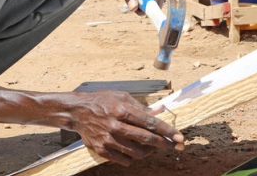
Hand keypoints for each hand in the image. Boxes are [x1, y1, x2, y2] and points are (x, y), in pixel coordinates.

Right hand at [68, 90, 183, 165]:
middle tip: (174, 146)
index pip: (151, 123)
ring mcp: (108, 139)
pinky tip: (134, 150)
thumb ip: (141, 106)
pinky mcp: (101, 150)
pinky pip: (124, 160)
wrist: (78, 111)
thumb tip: (160, 111)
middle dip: (164, 144)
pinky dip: (133, 157)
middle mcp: (116, 126)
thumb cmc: (102, 101)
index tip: (179, 137)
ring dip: (148, 152)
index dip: (167, 131)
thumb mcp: (122, 96)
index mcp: (123, 110)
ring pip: (137, 153)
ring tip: (151, 147)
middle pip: (146, 139)